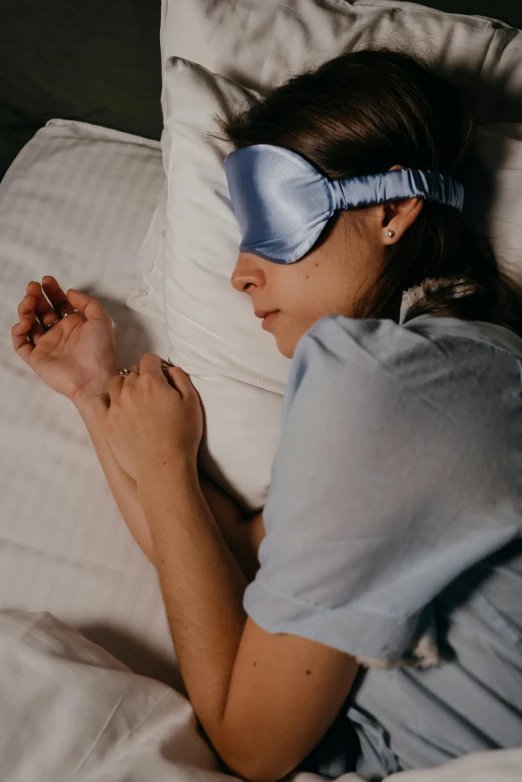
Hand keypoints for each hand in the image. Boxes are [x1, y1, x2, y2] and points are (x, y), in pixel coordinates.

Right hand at [11, 276, 117, 400]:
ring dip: (26, 310)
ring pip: (29, 324)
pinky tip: (24, 323)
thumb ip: (88, 302)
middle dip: (36, 297)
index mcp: (75, 325)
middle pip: (42, 311)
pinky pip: (20, 343)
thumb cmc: (100, 351)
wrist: (93, 378)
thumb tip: (70, 292)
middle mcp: (59, 334)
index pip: (59, 304)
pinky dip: (18, 331)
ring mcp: (47, 346)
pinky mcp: (36, 358)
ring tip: (29, 301)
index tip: (47, 280)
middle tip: (34, 287)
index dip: (52, 291)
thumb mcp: (102, 320)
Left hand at [101, 353, 203, 483]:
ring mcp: (116, 406)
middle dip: (142, 377)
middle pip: (132, 371)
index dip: (157, 365)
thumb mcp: (192, 401)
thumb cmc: (183, 436)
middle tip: (153, 394)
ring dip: (124, 386)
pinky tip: (117, 406)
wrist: (163, 467)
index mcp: (151, 381)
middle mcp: (130, 389)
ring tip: (135, 400)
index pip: (149, 359)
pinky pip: (99, 401)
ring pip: (115, 383)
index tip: (162, 377)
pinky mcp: (107, 423)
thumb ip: (180, 377)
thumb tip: (168, 369)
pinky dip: (107, 399)